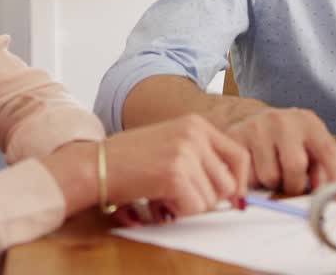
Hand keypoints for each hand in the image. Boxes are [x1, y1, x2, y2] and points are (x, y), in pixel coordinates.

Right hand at [103, 114, 249, 217]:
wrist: (94, 164)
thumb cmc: (128, 160)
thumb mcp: (170, 145)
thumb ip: (201, 160)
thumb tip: (234, 195)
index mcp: (196, 124)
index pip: (239, 155)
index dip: (240, 182)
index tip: (234, 200)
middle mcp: (195, 133)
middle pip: (229, 183)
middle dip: (209, 199)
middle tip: (181, 197)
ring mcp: (186, 152)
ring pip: (211, 200)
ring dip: (189, 206)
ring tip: (163, 195)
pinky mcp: (175, 173)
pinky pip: (194, 207)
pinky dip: (177, 212)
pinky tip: (158, 200)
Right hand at [225, 107, 335, 195]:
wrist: (254, 120)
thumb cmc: (288, 139)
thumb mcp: (310, 146)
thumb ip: (323, 169)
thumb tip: (331, 196)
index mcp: (307, 122)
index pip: (328, 151)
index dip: (334, 178)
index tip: (334, 197)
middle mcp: (282, 120)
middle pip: (294, 166)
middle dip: (294, 185)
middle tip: (291, 185)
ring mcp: (256, 126)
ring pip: (268, 177)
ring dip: (272, 185)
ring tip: (272, 172)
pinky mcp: (234, 136)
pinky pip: (246, 177)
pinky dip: (252, 182)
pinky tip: (255, 169)